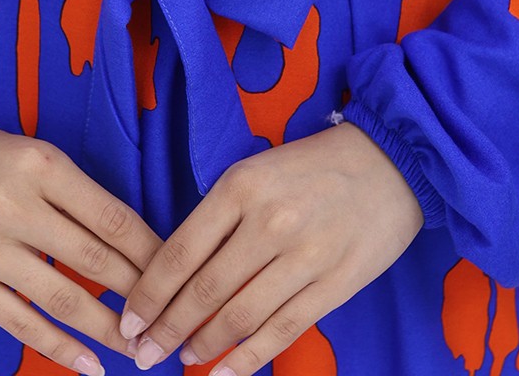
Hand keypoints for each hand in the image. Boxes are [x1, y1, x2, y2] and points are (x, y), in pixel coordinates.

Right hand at [0, 113, 162, 372]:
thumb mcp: (41, 157)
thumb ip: (82, 197)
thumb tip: (140, 246)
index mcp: (43, 166)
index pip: (112, 217)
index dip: (150, 251)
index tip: (177, 273)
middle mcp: (14, 206)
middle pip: (93, 259)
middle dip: (138, 294)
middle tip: (168, 317)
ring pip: (62, 297)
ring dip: (107, 328)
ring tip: (139, 347)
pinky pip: (21, 323)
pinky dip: (60, 348)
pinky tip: (91, 364)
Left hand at [117, 121, 423, 374]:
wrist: (389, 163)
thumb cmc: (310, 166)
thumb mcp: (255, 172)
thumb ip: (219, 216)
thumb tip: (175, 271)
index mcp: (241, 186)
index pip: (180, 251)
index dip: (150, 293)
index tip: (129, 320)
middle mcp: (269, 223)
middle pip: (204, 290)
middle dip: (167, 328)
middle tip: (143, 352)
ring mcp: (304, 257)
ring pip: (239, 316)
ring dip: (203, 345)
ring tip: (181, 358)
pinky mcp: (334, 286)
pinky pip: (281, 331)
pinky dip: (247, 360)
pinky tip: (222, 374)